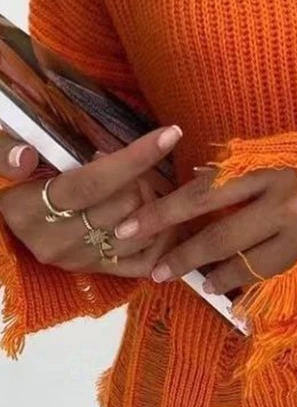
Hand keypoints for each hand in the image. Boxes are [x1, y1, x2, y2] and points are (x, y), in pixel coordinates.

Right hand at [0, 124, 182, 276]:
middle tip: (133, 162)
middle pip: (124, 205)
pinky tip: (162, 212)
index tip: (169, 135)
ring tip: (139, 184)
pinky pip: (146, 261)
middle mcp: (55, 242)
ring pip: (140, 232)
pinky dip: (163, 236)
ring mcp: (77, 261)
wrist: (4, 218)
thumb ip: (6, 152)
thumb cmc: (9, 181)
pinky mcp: (95, 272)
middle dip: (141, 176)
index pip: (92, 184)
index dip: (133, 158)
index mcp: (28, 210)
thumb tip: (24, 157)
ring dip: (152, 201)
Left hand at [111, 166, 296, 295]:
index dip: (164, 211)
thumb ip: (248, 169)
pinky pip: (268, 281)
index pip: (203, 192)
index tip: (131, 226)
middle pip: (217, 234)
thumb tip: (201, 179)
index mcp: (270, 169)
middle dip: (180, 255)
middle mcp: (282, 202)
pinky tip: (232, 293)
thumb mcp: (289, 156)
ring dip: (214, 276)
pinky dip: (245, 288)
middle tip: (156, 271)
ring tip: (200, 280)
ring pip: (242, 265)